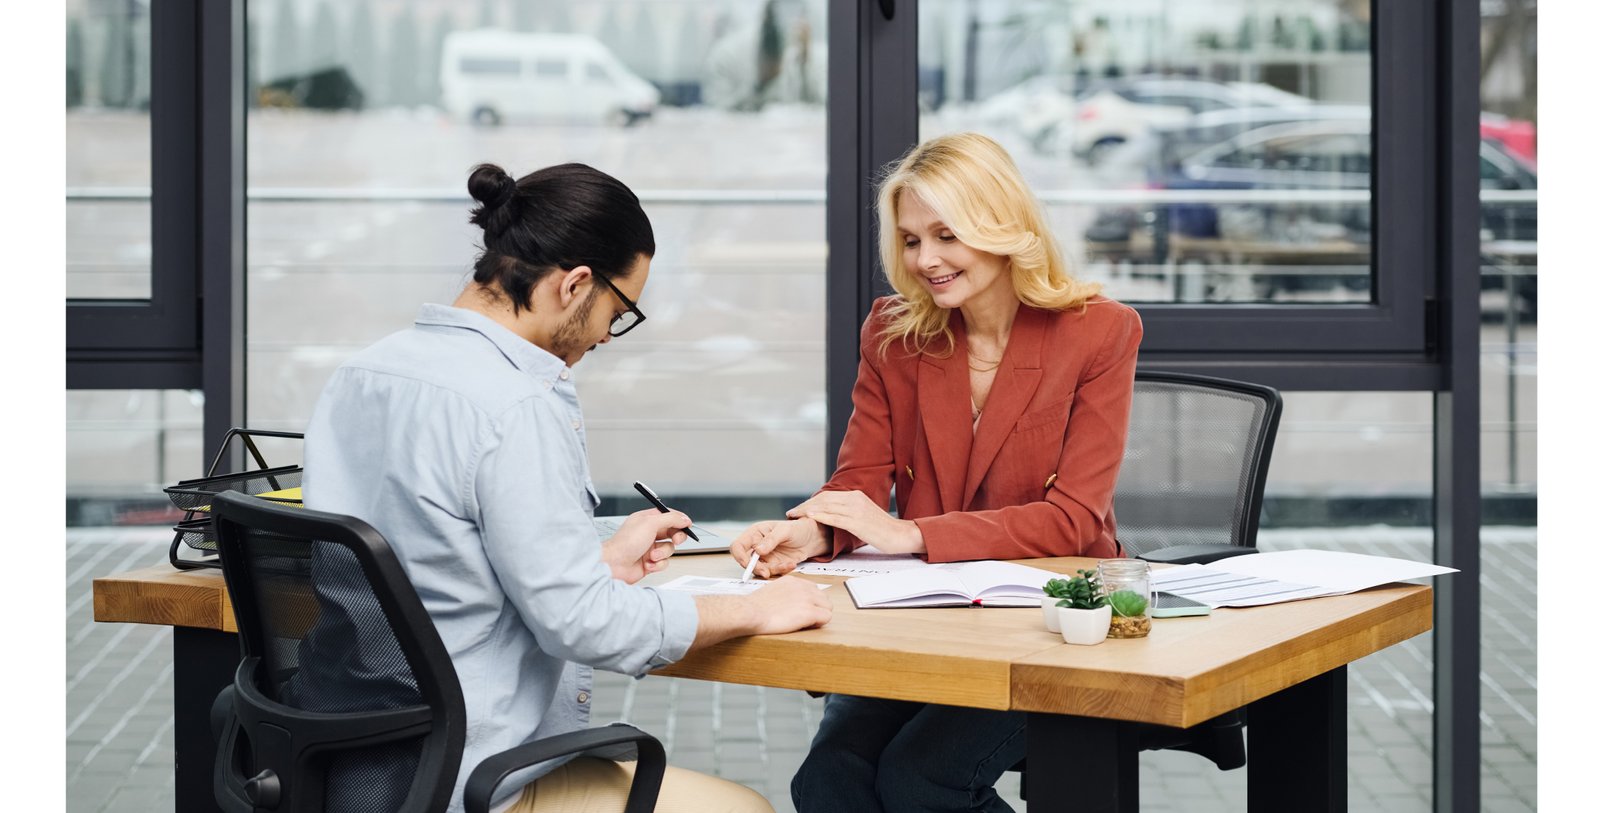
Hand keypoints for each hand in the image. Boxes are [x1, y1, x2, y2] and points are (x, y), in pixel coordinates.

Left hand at [602, 509, 689, 583]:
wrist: (613, 565)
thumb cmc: (625, 543)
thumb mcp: (650, 523)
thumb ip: (671, 519)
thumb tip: (684, 519)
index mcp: (646, 520)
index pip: (668, 516)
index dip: (679, 520)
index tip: (687, 524)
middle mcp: (648, 533)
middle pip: (672, 532)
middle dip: (676, 537)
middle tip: (676, 540)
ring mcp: (649, 548)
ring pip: (669, 549)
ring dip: (662, 553)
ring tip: (651, 555)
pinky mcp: (650, 562)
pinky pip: (664, 563)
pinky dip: (657, 564)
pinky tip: (647, 564)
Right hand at [731, 518, 828, 578]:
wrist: (811, 538)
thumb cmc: (797, 528)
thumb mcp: (785, 530)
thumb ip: (771, 540)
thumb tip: (757, 550)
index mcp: (755, 533)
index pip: (738, 546)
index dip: (739, 556)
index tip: (748, 564)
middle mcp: (756, 546)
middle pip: (746, 561)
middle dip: (756, 568)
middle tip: (766, 572)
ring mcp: (764, 557)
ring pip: (759, 570)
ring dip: (773, 570)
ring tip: (788, 564)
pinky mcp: (773, 565)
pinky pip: (772, 572)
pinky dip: (782, 570)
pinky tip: (792, 564)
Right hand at [745, 575, 831, 634]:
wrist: (751, 612)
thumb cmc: (755, 607)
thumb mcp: (771, 592)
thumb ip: (784, 594)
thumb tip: (788, 604)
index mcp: (793, 581)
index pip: (813, 589)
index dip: (810, 602)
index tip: (801, 610)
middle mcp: (802, 586)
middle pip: (824, 597)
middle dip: (818, 608)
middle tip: (806, 619)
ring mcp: (807, 598)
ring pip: (828, 607)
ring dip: (820, 615)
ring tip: (806, 623)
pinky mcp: (809, 611)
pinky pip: (827, 617)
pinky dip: (819, 623)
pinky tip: (807, 626)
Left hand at [785, 490, 924, 554]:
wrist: (901, 535)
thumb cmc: (883, 530)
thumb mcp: (865, 516)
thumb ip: (850, 513)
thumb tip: (835, 517)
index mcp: (855, 496)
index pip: (827, 496)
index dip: (810, 502)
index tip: (798, 509)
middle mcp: (854, 499)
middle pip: (823, 499)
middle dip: (805, 506)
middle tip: (791, 513)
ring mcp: (856, 510)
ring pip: (826, 506)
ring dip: (808, 510)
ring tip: (794, 515)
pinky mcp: (858, 522)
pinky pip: (836, 517)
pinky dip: (820, 516)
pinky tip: (810, 517)